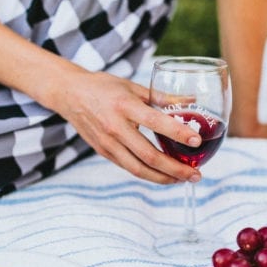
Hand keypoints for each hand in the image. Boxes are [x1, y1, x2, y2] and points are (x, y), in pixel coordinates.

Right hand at [52, 70, 202, 183]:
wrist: (69, 95)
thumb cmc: (104, 87)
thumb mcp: (133, 86)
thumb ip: (162, 97)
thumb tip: (192, 100)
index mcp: (125, 106)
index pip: (155, 122)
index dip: (177, 133)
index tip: (197, 140)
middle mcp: (115, 128)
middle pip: (149, 156)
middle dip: (175, 169)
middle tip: (196, 174)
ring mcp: (108, 144)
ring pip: (139, 169)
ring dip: (164, 178)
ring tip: (184, 179)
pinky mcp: (104, 153)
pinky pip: (130, 168)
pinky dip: (149, 174)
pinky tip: (164, 175)